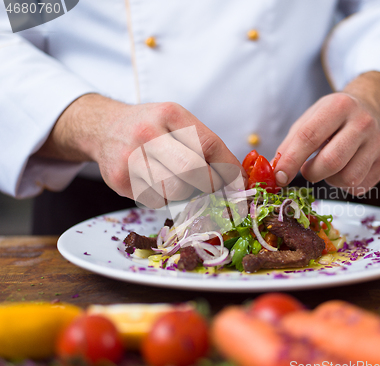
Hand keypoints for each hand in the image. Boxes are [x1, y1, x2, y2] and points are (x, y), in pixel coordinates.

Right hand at [36, 94, 243, 207]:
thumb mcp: (177, 122)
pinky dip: (165, 197)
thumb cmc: (151, 127)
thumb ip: (205, 144)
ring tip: (179, 180)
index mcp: (170, 114)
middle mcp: (147, 133)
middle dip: (209, 184)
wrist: (105, 128)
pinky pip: (156, 200)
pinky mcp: (119, 180)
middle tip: (211, 186)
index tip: (237, 181)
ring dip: (186, 192)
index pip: (209, 144)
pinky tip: (157, 182)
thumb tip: (237, 178)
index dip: (228, 167)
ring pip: (175, 190)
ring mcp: (130, 157)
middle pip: (193, 170)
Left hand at [274, 72, 379, 195]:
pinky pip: (359, 186)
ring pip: (347, 178)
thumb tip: (277, 171)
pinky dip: (344, 185)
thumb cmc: (334, 117)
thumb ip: (291, 143)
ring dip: (329, 179)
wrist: (372, 109)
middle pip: (331, 161)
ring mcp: (378, 143)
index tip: (280, 176)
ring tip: (328, 167)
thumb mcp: (310, 119)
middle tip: (306, 170)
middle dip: (311, 173)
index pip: (309, 137)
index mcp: (339, 106)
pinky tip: (344, 169)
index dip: (291, 160)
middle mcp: (363, 123)